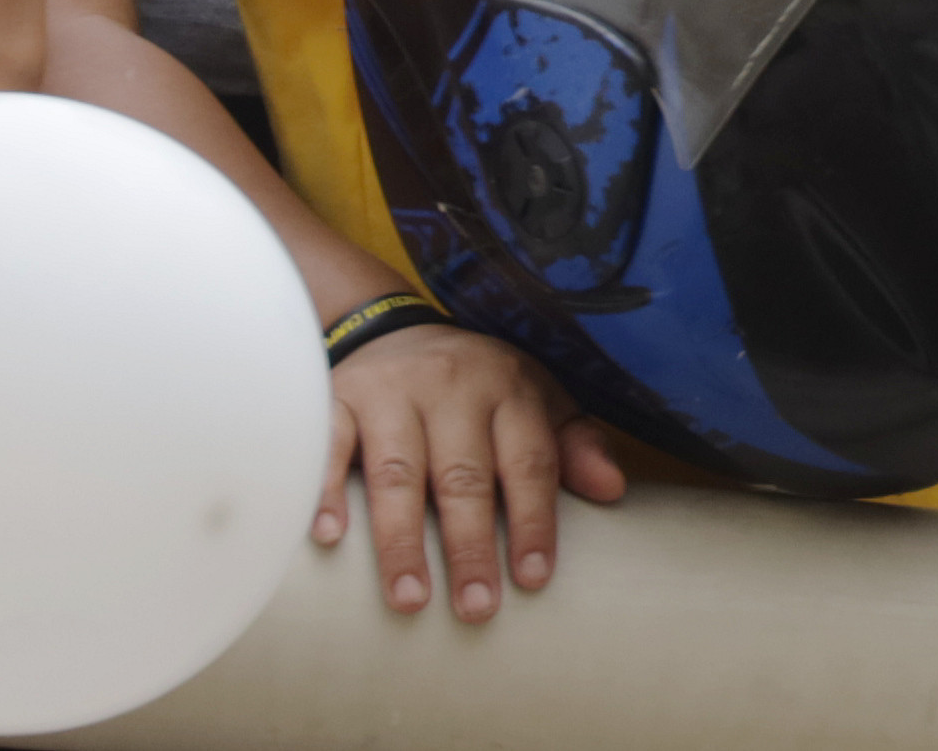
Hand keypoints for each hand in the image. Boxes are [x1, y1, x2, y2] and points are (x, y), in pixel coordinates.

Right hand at [317, 323, 626, 621]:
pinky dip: (324, 490)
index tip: (534, 579)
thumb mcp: (535, 401)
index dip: (534, 521)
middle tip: (476, 608)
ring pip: (398, 472)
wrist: (394, 330)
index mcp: (510, 390)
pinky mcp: (336, 399)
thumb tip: (613, 489)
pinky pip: (328, 446)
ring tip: (410, 598)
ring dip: (402, 539)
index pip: (529, 462)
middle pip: (464, 476)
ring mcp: (392, 392)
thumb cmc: (476, 387)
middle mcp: (453, 386)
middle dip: (471, 546)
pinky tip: (329, 538)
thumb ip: (573, 445)